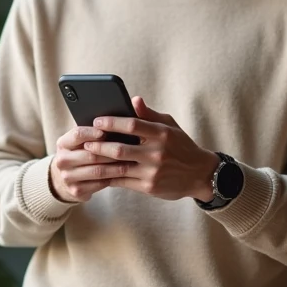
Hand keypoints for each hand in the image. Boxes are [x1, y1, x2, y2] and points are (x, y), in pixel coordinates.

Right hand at [50, 125, 132, 202]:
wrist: (66, 178)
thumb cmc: (80, 153)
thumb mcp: (80, 142)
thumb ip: (92, 132)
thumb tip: (115, 123)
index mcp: (62, 144)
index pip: (77, 134)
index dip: (93, 132)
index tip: (106, 131)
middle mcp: (62, 160)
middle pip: (90, 154)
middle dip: (111, 151)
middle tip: (130, 148)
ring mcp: (68, 177)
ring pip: (97, 170)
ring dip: (116, 166)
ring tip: (132, 161)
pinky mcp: (76, 190)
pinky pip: (99, 184)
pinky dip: (113, 178)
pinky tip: (125, 174)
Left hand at [85, 96, 218, 200]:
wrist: (200, 174)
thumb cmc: (181, 146)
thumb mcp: (170, 126)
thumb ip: (150, 114)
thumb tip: (133, 99)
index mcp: (162, 134)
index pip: (132, 125)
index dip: (112, 122)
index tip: (97, 121)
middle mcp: (156, 153)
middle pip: (120, 149)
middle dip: (99, 145)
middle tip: (86, 142)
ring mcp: (152, 172)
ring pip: (119, 167)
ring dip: (100, 162)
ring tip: (88, 157)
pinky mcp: (149, 187)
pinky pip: (123, 181)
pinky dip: (109, 177)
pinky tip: (100, 172)